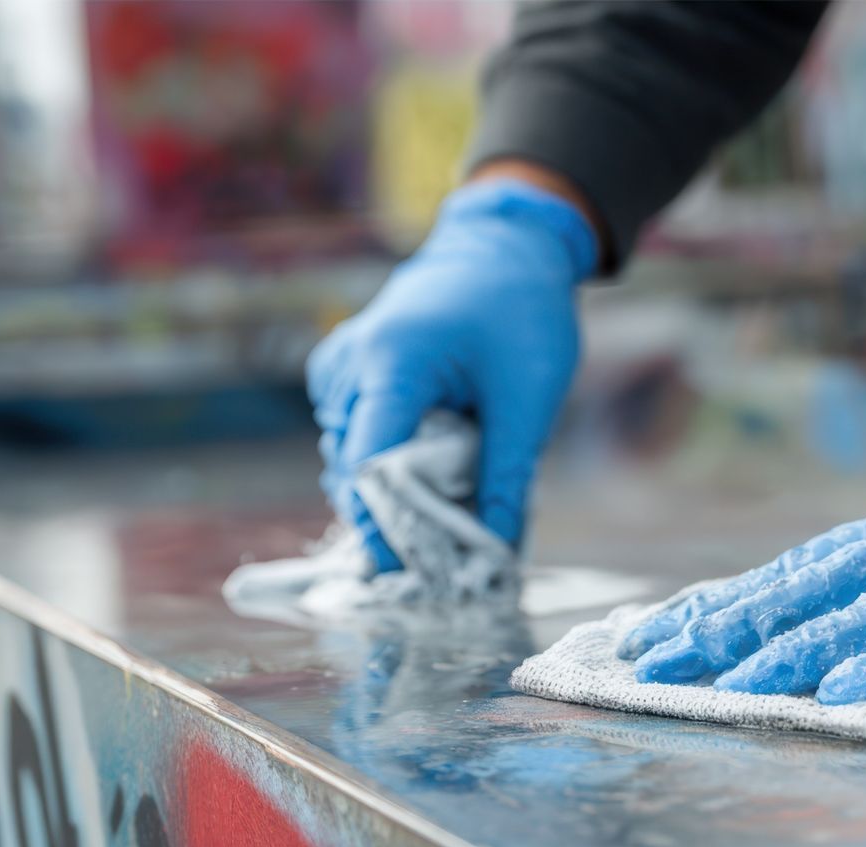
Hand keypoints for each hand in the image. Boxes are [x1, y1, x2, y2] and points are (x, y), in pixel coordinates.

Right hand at [307, 178, 596, 569]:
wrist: (503, 249)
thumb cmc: (519, 312)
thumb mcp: (527, 401)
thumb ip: (506, 478)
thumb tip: (496, 553)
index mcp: (392, 363)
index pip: (369, 467)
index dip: (384, 529)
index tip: (409, 577)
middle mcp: (348, 366)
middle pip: (355, 471)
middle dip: (400, 517)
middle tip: (455, 550)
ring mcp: (338, 369)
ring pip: (353, 460)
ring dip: (398, 489)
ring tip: (457, 489)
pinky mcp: (344, 375)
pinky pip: (357, 438)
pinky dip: (392, 460)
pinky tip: (437, 458)